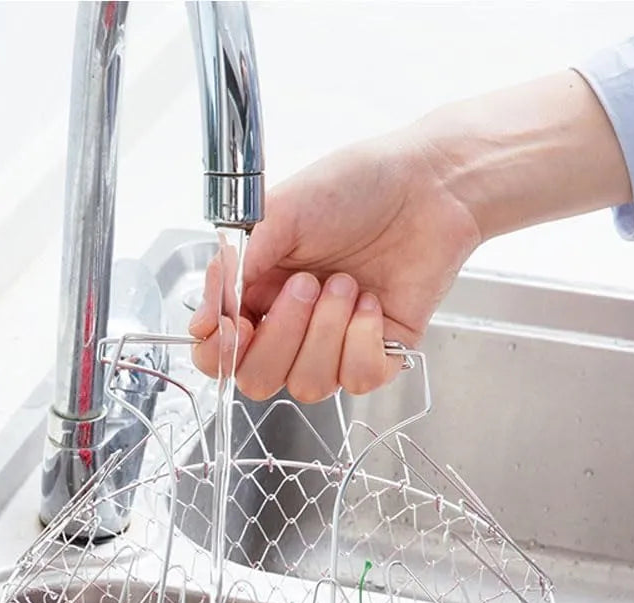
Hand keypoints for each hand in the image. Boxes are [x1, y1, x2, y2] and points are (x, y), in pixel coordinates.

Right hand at [188, 71, 629, 403]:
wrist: (429, 185)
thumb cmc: (356, 188)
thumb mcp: (280, 214)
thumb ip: (236, 267)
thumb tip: (204, 316)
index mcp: (258, 294)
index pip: (219, 352)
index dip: (219, 352)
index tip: (232, 326)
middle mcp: (291, 327)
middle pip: (258, 380)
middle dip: (281, 337)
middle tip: (307, 284)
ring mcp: (334, 346)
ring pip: (307, 385)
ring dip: (326, 332)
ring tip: (348, 284)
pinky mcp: (378, 355)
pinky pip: (355, 379)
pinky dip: (362, 340)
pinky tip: (372, 302)